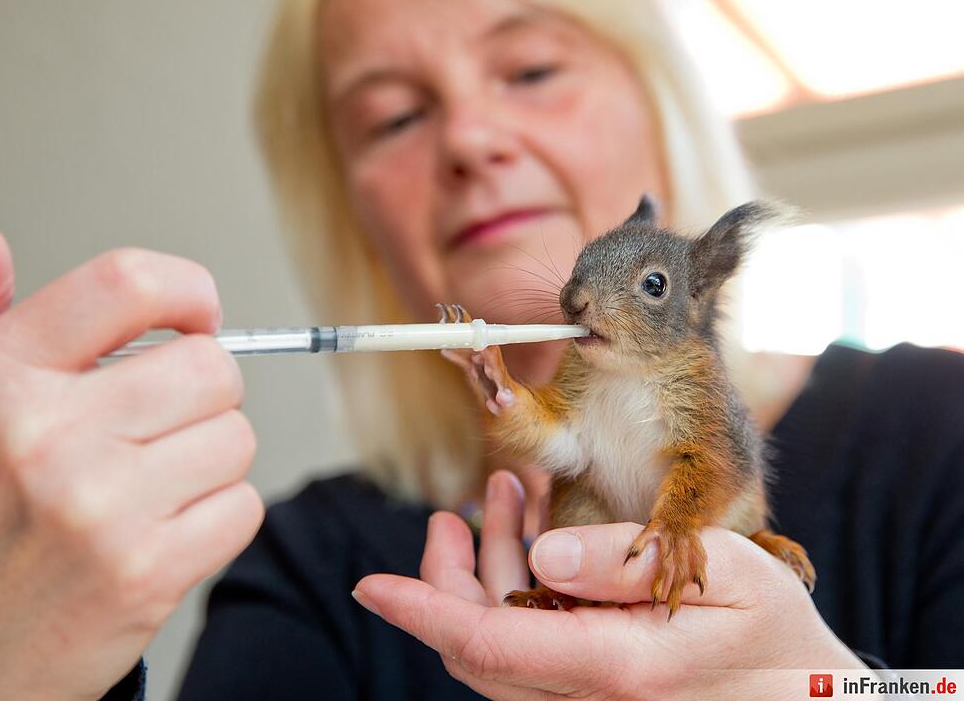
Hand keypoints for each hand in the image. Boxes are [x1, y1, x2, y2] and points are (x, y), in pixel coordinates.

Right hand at [0, 227, 263, 700]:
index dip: (188, 289)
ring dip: (212, 458)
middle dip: (205, 392)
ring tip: (155, 484)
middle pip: (211, 367)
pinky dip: (220, 516)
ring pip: (236, 436)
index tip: (198, 316)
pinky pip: (244, 506)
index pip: (126, 283)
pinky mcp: (149, 570)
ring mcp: (101, 508)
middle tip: (163, 424)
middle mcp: (46, 437)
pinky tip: (166, 529)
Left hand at [354, 471, 864, 699]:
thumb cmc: (777, 636)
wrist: (804, 700)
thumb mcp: (727, 573)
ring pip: (500, 639)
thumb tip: (542, 550)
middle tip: (459, 508)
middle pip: (475, 642)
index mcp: (610, 665)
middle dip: (449, 573)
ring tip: (512, 494)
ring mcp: (585, 695)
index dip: (420, 608)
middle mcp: (584, 692)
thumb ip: (627, 560)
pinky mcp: (593, 686)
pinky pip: (532, 643)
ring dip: (492, 565)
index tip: (368, 584)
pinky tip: (541, 534)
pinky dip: (521, 587)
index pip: (484, 641)